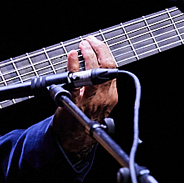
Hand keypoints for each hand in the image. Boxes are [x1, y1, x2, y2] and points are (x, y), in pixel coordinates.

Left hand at [51, 36, 118, 157]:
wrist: (73, 141)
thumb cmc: (83, 122)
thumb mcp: (98, 103)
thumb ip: (99, 87)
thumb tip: (92, 65)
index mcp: (111, 96)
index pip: (112, 68)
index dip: (104, 52)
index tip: (96, 43)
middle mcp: (105, 97)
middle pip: (107, 66)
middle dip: (98, 49)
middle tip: (88, 41)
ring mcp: (91, 100)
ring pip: (95, 71)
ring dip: (88, 54)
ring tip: (81, 46)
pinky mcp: (76, 103)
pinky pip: (76, 81)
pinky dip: (74, 66)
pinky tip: (71, 57)